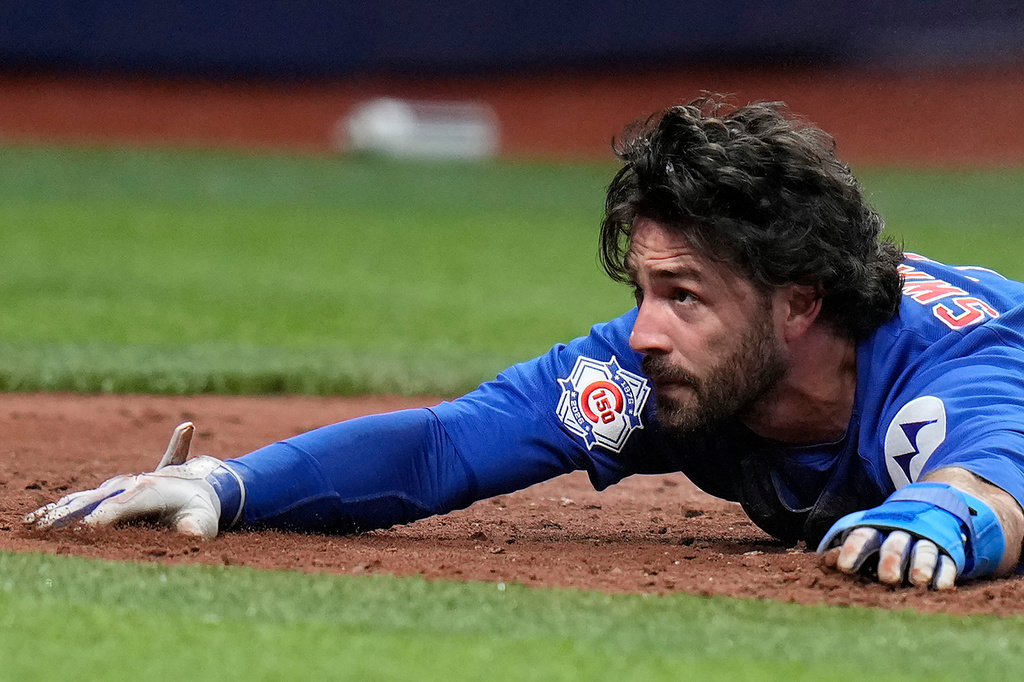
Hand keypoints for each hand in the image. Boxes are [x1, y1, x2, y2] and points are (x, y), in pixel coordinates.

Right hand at [24, 422, 226, 537]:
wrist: (200, 484)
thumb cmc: (200, 508)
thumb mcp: (203, 519)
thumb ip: (195, 526)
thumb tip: (192, 535)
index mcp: (146, 490)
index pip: (115, 508)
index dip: (97, 520)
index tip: (81, 531)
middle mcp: (125, 485)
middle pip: (89, 502)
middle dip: (67, 517)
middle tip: (43, 532)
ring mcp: (114, 488)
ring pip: (79, 500)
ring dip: (56, 514)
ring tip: (34, 528)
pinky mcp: (107, 493)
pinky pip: (78, 500)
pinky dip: (57, 510)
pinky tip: (36, 521)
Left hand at [820, 528, 956, 588]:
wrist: (930, 511)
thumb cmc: (887, 534)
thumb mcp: (868, 539)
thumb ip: (847, 550)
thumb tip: (826, 561)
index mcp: (877, 528)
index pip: (863, 536)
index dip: (853, 550)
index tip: (844, 567)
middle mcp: (902, 533)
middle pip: (896, 543)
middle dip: (891, 559)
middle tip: (887, 578)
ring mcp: (926, 541)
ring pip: (924, 550)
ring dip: (922, 565)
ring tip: (918, 581)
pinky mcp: (948, 552)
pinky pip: (947, 562)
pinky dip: (944, 574)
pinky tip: (940, 587)